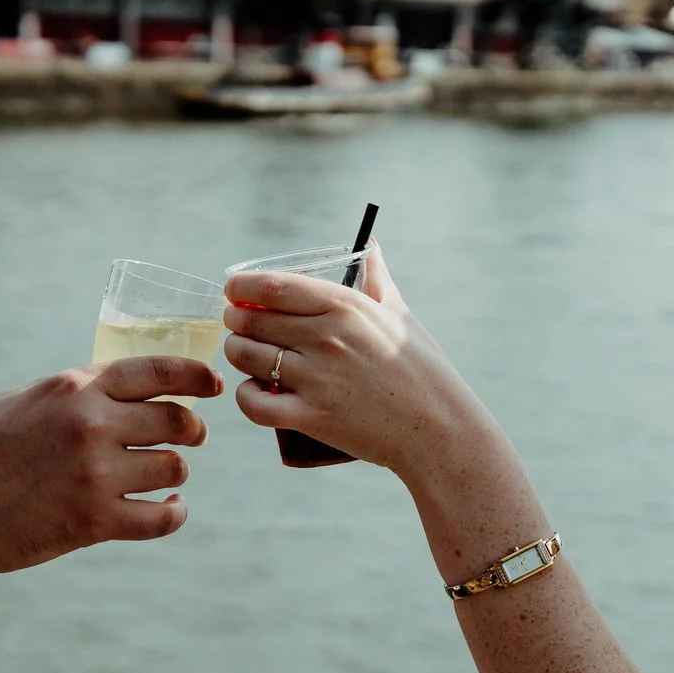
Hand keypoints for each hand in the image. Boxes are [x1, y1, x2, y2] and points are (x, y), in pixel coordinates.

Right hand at [0, 355, 220, 579]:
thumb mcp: (24, 399)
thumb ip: (74, 390)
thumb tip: (120, 387)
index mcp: (74, 387)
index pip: (156, 371)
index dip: (195, 377)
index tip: (212, 385)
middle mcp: (91, 425)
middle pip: (175, 421)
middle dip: (192, 429)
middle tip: (192, 437)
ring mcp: (96, 474)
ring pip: (172, 468)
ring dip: (174, 473)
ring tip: (164, 478)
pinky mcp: (95, 521)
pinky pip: (160, 517)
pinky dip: (173, 514)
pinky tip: (170, 509)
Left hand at [220, 246, 501, 483]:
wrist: (439, 428)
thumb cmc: (421, 368)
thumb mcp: (399, 314)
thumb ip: (377, 278)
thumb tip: (371, 244)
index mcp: (345, 306)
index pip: (274, 285)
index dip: (243, 287)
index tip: (234, 291)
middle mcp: (326, 337)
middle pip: (252, 319)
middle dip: (236, 320)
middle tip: (238, 324)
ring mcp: (317, 378)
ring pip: (246, 357)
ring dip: (237, 354)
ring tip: (245, 355)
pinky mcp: (312, 416)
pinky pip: (254, 404)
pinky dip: (246, 397)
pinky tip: (255, 392)